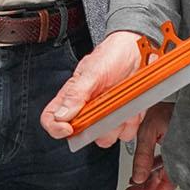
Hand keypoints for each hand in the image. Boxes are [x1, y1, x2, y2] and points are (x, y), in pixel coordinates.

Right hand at [40, 30, 145, 144]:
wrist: (138, 51)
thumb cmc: (111, 56)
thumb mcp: (91, 72)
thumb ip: (75, 94)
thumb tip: (61, 116)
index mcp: (71, 97)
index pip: (52, 119)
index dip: (55, 128)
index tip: (68, 127)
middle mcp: (86, 109)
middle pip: (82, 135)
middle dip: (95, 126)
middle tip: (103, 108)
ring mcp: (105, 116)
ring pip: (105, 138)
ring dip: (115, 124)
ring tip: (120, 104)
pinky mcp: (124, 119)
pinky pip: (126, 133)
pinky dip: (131, 122)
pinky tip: (131, 106)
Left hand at [125, 101, 174, 189]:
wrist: (171, 87)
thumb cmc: (166, 104)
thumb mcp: (149, 129)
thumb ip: (143, 155)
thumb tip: (138, 177)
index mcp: (179, 152)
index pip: (167, 180)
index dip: (153, 189)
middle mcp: (182, 152)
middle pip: (166, 177)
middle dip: (149, 186)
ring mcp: (178, 147)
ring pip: (165, 169)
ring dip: (151, 177)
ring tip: (136, 185)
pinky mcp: (174, 141)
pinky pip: (165, 159)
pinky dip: (154, 166)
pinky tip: (144, 170)